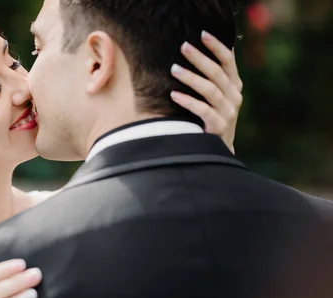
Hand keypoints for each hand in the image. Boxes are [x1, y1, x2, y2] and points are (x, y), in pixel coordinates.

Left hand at [170, 30, 243, 153]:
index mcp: (234, 87)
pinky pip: (203, 110)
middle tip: (183, 47)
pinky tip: (174, 95)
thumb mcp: (216, 98)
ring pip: (210, 90)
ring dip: (191, 78)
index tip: (202, 34)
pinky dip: (188, 101)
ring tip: (173, 70)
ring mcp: (228, 113)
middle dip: (200, 58)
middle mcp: (234, 98)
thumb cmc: (211, 120)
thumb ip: (212, 79)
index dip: (217, 47)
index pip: (228, 62)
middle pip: (217, 73)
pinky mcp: (218, 126)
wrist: (217, 152)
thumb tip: (197, 54)